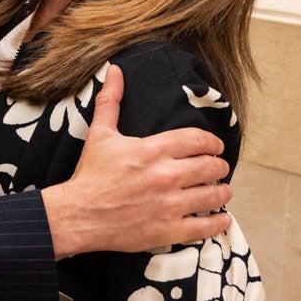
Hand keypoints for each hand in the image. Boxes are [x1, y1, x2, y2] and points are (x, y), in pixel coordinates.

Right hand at [42, 67, 232, 258]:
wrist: (78, 215)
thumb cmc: (90, 175)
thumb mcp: (100, 134)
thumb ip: (111, 101)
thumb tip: (114, 70)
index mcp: (153, 150)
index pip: (198, 140)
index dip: (212, 143)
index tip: (215, 147)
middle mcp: (166, 175)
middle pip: (210, 167)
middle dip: (218, 166)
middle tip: (218, 169)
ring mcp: (170, 204)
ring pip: (213, 195)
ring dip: (222, 191)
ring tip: (221, 190)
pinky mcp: (169, 229)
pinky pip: (205, 226)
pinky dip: (218, 221)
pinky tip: (221, 217)